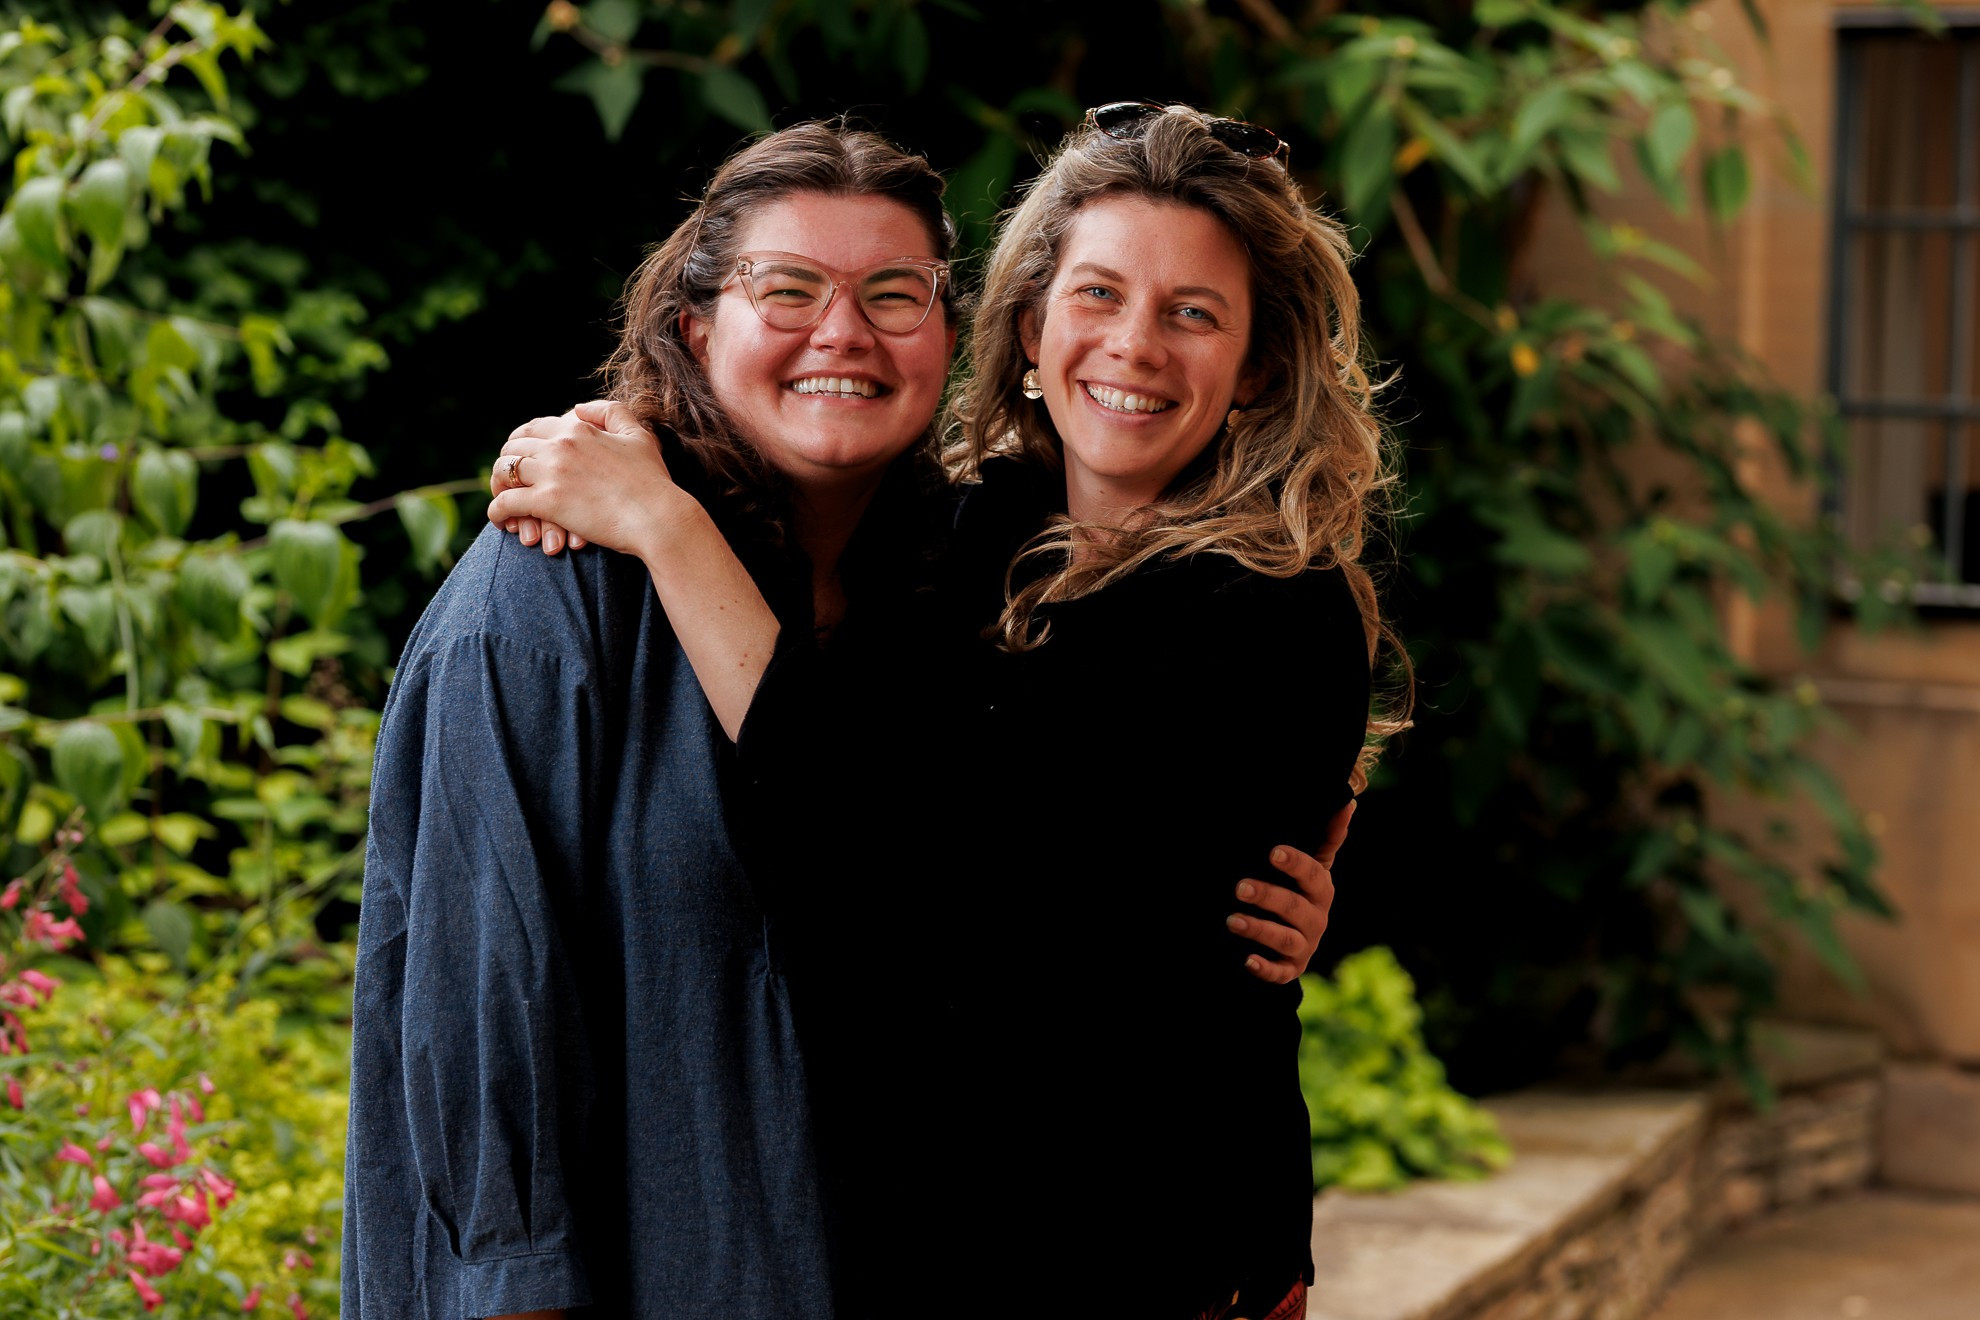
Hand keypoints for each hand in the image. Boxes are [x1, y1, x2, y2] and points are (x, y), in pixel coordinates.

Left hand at [487, 402, 686, 559]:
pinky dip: (497, 511)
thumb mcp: (638, 435)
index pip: (533, 427)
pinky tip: (500, 521)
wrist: (658, 517)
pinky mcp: (548, 502)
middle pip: (513, 446)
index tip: (521, 457)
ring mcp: (552, 472)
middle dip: (506, 462)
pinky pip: (505, 502)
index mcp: (578, 428)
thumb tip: (579, 408)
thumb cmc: (653, 481)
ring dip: (498, 485)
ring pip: (503, 470)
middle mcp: (560, 445)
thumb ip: (611, 412)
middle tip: (508, 481)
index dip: (521, 442)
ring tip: (503, 498)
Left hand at [1230, 799, 1353, 984]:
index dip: (1295, 864)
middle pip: (1294, 907)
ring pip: (1285, 940)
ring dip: (1259, 930)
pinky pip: (1280, 973)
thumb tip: (1348, 800)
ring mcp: (1304, 946)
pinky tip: (1247, 961)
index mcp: (1321, 889)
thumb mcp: (1314, 863)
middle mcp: (1316, 919)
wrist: (1295, 936)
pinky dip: (1265, 968)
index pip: (1313, 874)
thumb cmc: (1300, 889)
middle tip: (1239, 887)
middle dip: (1268, 897)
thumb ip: (1328, 836)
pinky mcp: (1290, 969)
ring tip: (1232, 921)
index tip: (1273, 852)